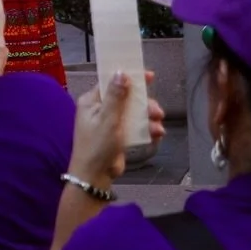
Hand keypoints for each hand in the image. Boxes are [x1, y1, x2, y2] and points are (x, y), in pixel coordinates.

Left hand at [68, 71, 165, 187]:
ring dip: (148, 117)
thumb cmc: (97, 145)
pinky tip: (157, 133)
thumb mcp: (107, 118)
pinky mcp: (119, 136)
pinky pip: (135, 127)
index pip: (111, 82)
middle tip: (157, 110)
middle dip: (144, 103)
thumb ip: (116, 96)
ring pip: (133, 113)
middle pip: (126, 98)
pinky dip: (146, 129)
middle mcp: (100, 109)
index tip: (148, 76)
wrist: (95, 177)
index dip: (129, 77)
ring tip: (158, 125)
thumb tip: (121, 72)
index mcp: (92, 101)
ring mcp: (111, 123)